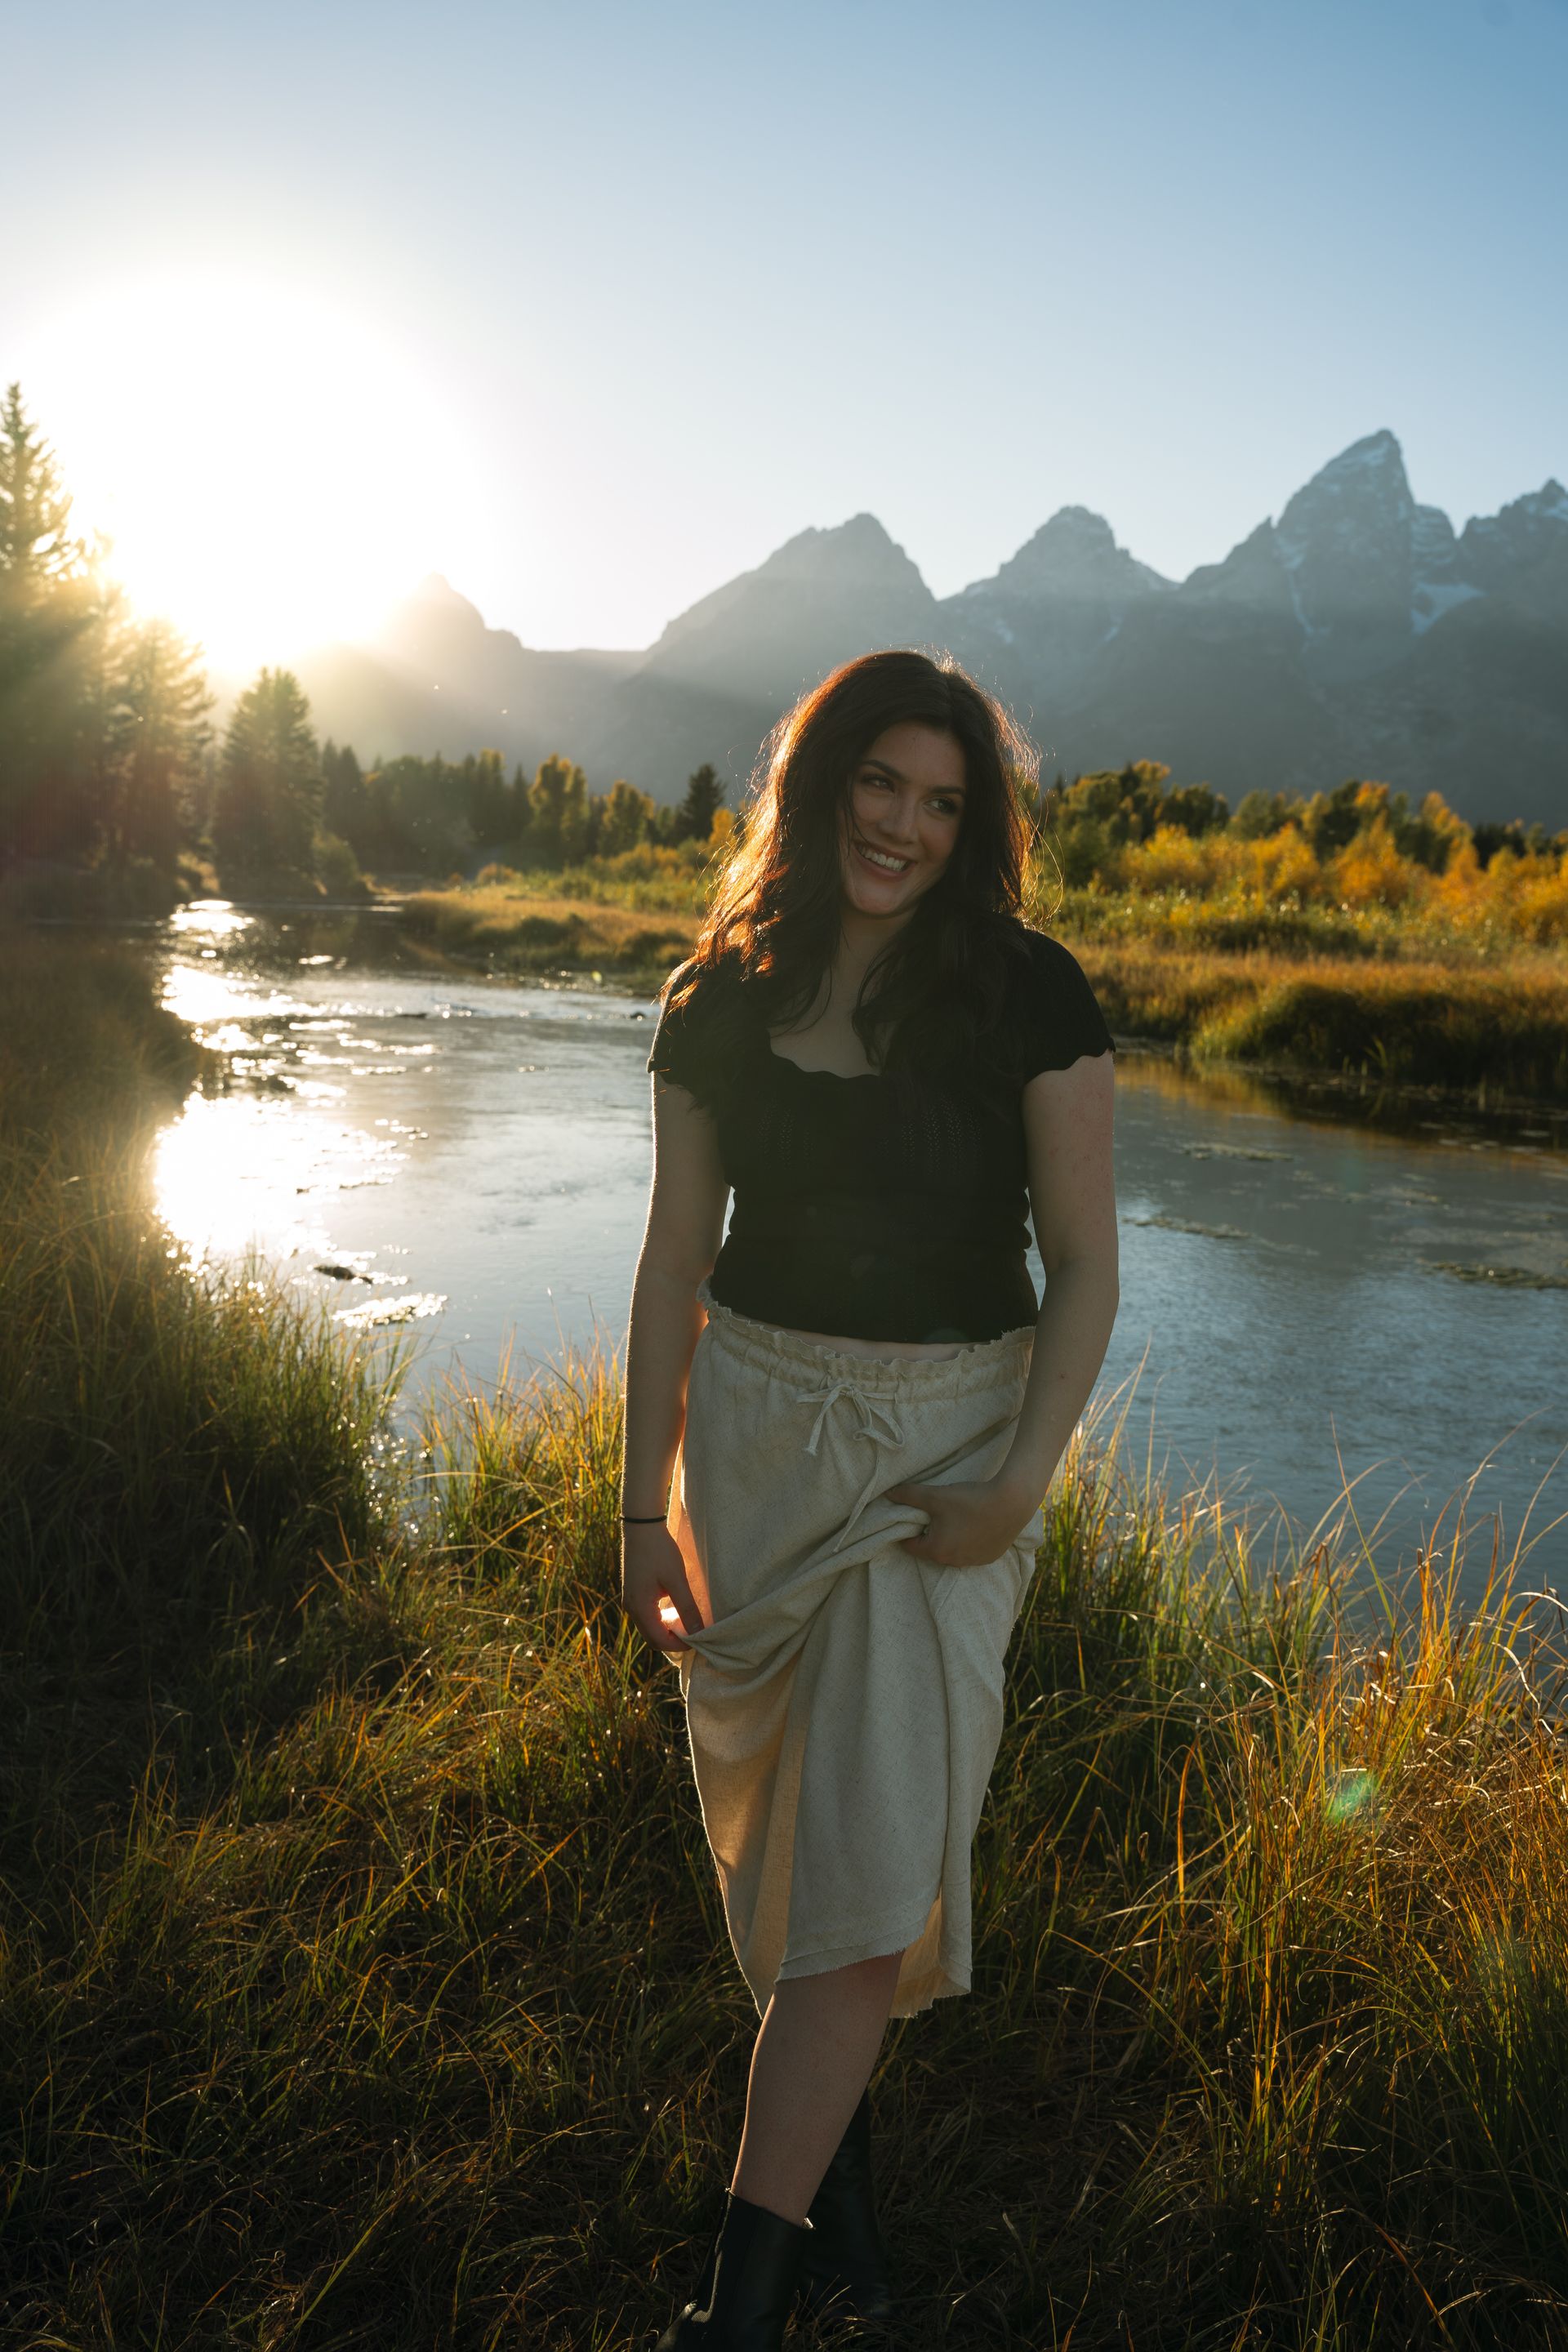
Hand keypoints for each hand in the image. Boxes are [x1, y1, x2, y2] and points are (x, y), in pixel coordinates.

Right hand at [620, 1522, 704, 1652]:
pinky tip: (677, 1610)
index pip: (658, 1641)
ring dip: (668, 1630)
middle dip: (673, 1641)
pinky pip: (647, 1615)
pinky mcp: (634, 1591)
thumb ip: (687, 1608)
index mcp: (639, 1608)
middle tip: (695, 1634)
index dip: (679, 1645)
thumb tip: (699, 1632)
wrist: (641, 1526)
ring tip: (689, 1623)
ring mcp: (630, 1600)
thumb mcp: (677, 1580)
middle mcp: (631, 1608)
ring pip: (649, 1626)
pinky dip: (662, 1619)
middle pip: (652, 1637)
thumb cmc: (659, 1551)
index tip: (699, 1640)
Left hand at [885, 1476, 1036, 1568]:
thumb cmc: (970, 1500)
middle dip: (928, 1534)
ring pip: (951, 1551)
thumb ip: (909, 1495)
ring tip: (954, 1517)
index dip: (906, 1530)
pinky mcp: (989, 1558)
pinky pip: (970, 1551)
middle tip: (933, 1514)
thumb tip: (887, 1494)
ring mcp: (973, 1562)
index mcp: (936, 1551)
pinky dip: (967, 1541)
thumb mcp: (935, 1495)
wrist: (1011, 1503)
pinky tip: (972, 1523)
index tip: (910, 1517)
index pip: (910, 1546)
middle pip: (931, 1549)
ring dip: (949, 1538)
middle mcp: (953, 1562)